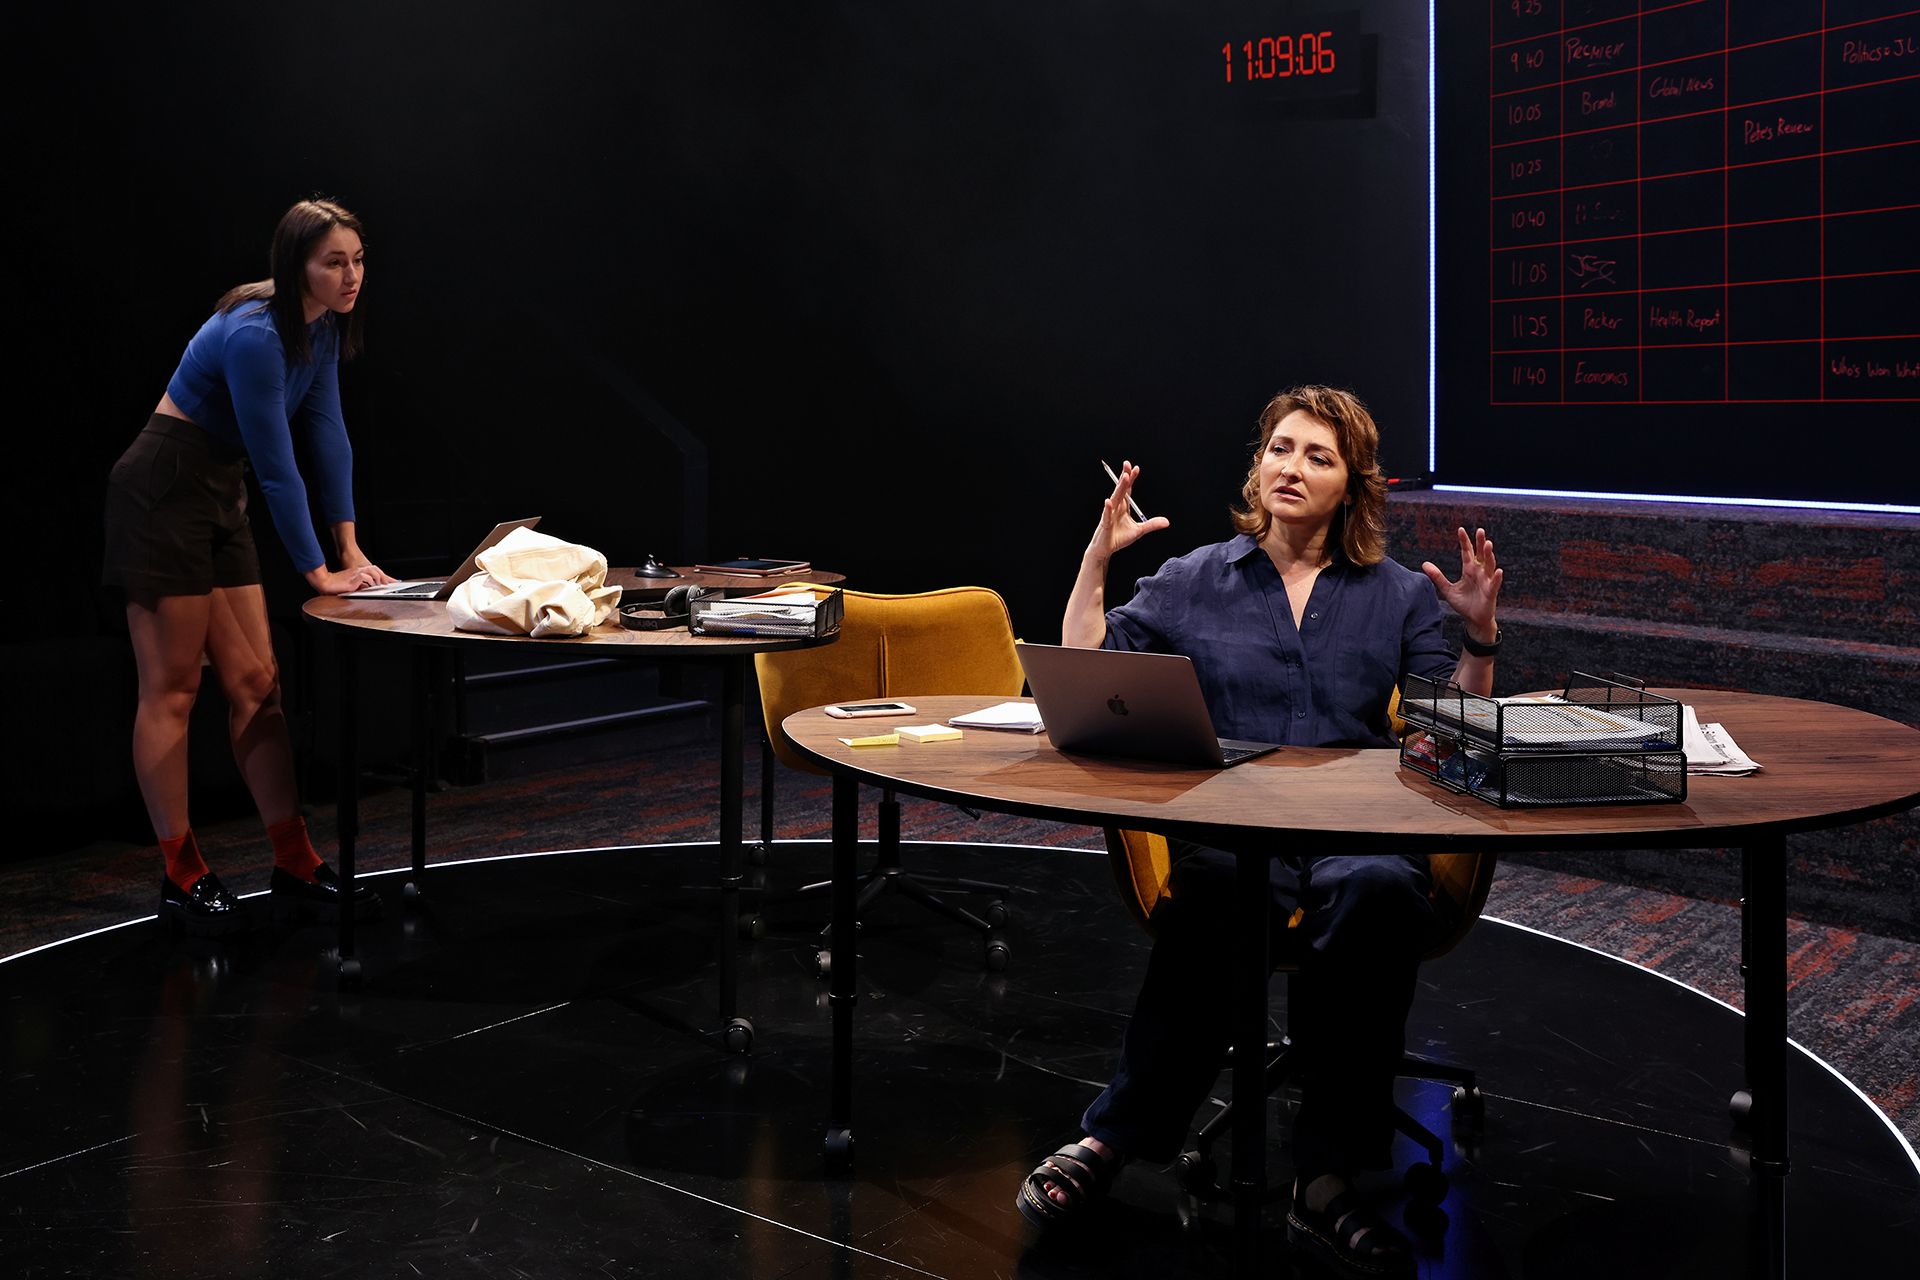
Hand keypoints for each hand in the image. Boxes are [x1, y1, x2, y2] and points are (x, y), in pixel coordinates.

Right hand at [310, 564, 395, 594]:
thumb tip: (367, 589)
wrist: (326, 583)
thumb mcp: (351, 586)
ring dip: (379, 577)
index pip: (373, 571)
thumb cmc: (336, 585)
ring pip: (372, 570)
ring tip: (382, 584)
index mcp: (357, 572)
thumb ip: (359, 586)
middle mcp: (358, 570)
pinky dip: (371, 580)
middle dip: (384, 575)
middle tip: (390, 582)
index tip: (391, 581)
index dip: (382, 575)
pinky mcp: (354, 577)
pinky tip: (373, 585)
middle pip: (375, 569)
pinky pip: (366, 576)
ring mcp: (356, 573)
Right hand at [1085, 460, 1169, 563]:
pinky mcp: (1105, 524)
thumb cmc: (1119, 538)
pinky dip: (1108, 509)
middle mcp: (1115, 508)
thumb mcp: (1139, 531)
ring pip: (1115, 498)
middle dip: (1125, 477)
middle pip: (1121, 490)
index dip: (1131, 479)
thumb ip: (1151, 524)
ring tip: (1124, 478)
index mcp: (1123, 507)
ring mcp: (1109, 515)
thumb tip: (1166, 522)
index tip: (1136, 468)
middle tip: (1128, 464)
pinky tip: (1109, 502)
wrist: (1105, 549)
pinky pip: (1106, 515)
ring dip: (1119, 488)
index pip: (1127, 490)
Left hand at [1421, 526, 1501, 644]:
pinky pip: (1495, 584)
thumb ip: (1437, 576)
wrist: (1473, 620)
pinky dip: (1497, 577)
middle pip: (1481, 554)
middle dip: (1481, 543)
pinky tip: (1498, 571)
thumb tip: (1424, 564)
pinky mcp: (1491, 593)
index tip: (1460, 529)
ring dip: (1489, 555)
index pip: (1467, 552)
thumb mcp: (1447, 589)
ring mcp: (1487, 582)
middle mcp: (1479, 573)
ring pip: (1489, 565)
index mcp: (1469, 570)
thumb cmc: (1463, 604)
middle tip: (1480, 530)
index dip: (1465, 541)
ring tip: (1488, 544)